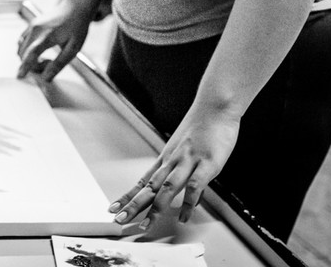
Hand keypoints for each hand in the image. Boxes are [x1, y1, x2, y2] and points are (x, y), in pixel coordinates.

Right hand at [16, 0, 92, 80]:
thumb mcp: (73, 48)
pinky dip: (27, 51)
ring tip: (47, 58)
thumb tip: (47, 77)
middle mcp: (36, 29)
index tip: (20, 76)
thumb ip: (59, 63)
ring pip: (21, 48)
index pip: (32, 53)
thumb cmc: (77, 26)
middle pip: (24, 53)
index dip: (25, 66)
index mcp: (48, 35)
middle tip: (49, 64)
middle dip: (33, 65)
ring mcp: (32, 26)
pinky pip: (22, 42)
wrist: (75, 7)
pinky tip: (41, 51)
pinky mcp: (31, 25)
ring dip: (29, 58)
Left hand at [108, 107, 239, 229]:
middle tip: (120, 220)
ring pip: (167, 187)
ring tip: (145, 224)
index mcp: (166, 158)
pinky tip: (182, 217)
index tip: (115, 208)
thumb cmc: (202, 126)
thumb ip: (184, 171)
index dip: (128, 196)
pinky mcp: (206, 163)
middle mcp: (172, 160)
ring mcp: (188, 161)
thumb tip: (187, 192)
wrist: (215, 106)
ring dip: (155, 207)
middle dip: (134, 205)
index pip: (143, 181)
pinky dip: (187, 203)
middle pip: (149, 187)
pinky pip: (194, 186)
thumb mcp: (187, 149)